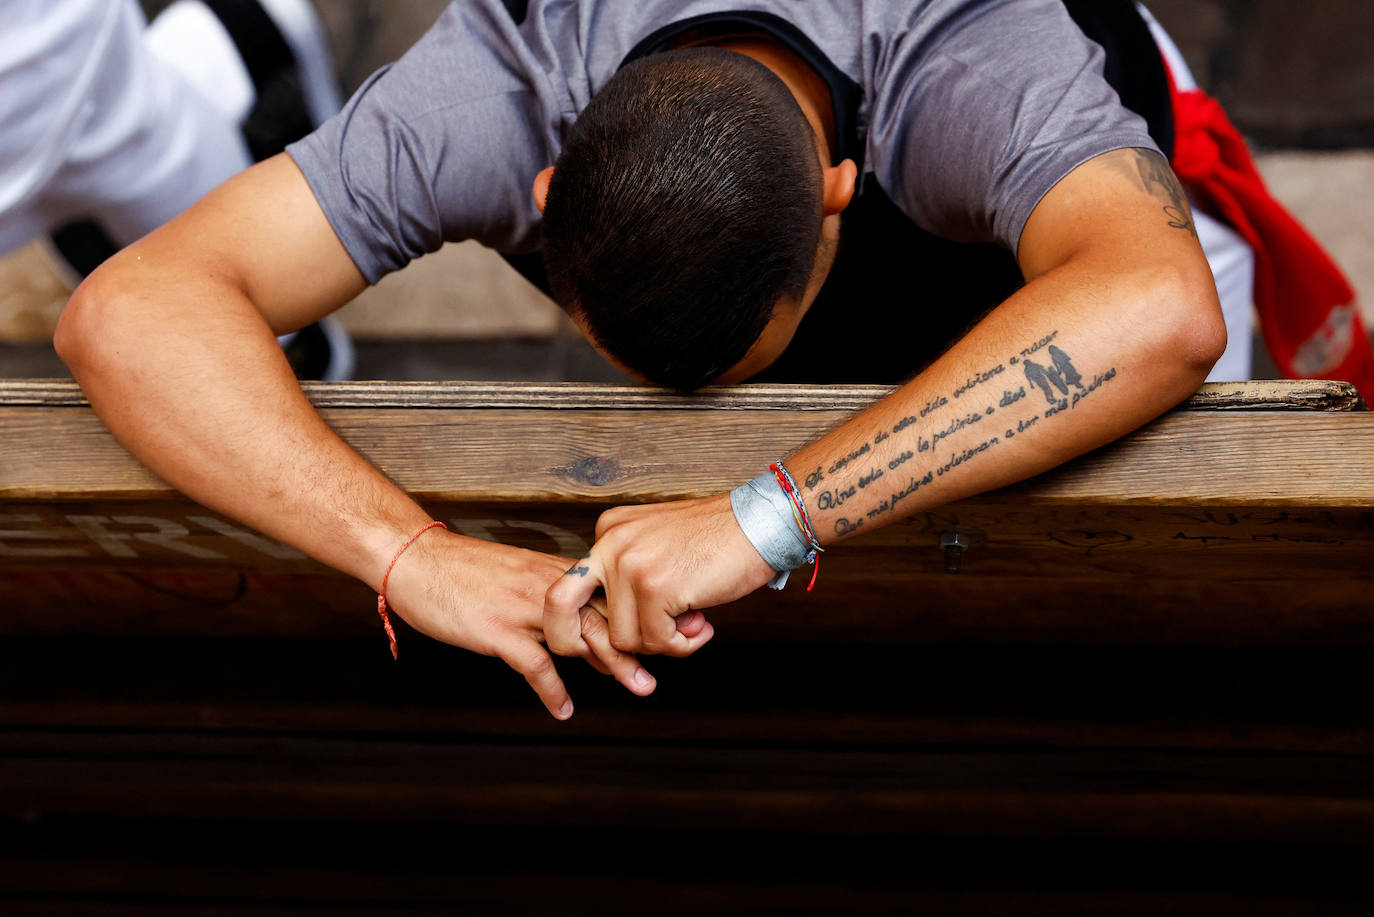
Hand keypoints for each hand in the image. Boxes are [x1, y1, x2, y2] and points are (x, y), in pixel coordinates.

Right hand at [383, 529, 655, 718]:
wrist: (416, 558)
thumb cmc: (463, 570)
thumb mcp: (516, 574)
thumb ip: (551, 595)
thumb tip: (582, 621)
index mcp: (553, 572)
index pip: (608, 592)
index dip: (642, 613)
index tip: (674, 628)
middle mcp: (546, 587)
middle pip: (606, 614)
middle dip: (643, 640)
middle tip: (673, 660)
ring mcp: (523, 608)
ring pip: (582, 635)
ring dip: (615, 663)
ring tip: (639, 687)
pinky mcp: (498, 630)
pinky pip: (535, 664)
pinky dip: (552, 690)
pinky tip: (563, 709)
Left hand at [543, 494, 776, 658]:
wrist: (761, 524)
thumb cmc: (719, 539)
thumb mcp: (658, 544)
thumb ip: (631, 575)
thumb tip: (618, 631)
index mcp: (607, 531)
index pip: (568, 586)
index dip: (580, 622)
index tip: (603, 642)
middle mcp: (609, 544)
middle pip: (561, 606)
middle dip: (570, 641)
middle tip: (610, 657)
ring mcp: (629, 566)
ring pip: (623, 637)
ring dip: (661, 642)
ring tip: (693, 623)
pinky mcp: (654, 588)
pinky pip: (656, 642)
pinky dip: (682, 645)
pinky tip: (704, 626)